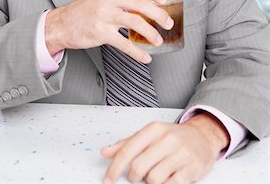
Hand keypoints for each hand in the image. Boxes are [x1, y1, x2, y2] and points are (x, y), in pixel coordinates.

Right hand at [44, 0, 173, 61]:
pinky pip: (124, 43)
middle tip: (168, 22)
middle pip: (141, 4)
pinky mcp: (100, 33)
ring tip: (158, 40)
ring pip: (135, 22)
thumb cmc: (85, 9)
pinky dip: (137, 52)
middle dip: (159, 14)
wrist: (62, 23)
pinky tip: (144, 57)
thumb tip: (150, 3)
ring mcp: (104, 15)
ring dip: (151, 33)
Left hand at [101, 112, 229, 183]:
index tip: (108, 179)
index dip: (114, 168)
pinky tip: (167, 178)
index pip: (128, 150)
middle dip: (133, 176)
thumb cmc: (173, 137)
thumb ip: (127, 143)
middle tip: (136, 176)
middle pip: (138, 167)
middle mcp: (167, 139)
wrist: (203, 137)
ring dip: (151, 181)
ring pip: (153, 179)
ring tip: (156, 173)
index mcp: (154, 129)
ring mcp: (180, 154)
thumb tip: (106, 152)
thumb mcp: (150, 134)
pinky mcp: (191, 169)